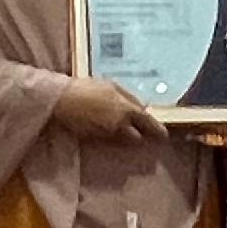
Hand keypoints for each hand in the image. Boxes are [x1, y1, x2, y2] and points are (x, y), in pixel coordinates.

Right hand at [49, 76, 165, 144]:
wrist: (63, 99)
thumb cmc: (88, 87)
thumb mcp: (112, 86)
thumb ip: (129, 98)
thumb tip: (143, 107)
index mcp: (127, 109)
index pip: (149, 124)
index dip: (157, 130)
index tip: (163, 135)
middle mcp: (121, 125)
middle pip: (138, 138)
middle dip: (142, 136)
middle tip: (145, 135)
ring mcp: (108, 135)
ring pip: (124, 141)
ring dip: (127, 137)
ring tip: (123, 130)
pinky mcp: (97, 140)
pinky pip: (111, 141)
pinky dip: (113, 137)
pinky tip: (108, 129)